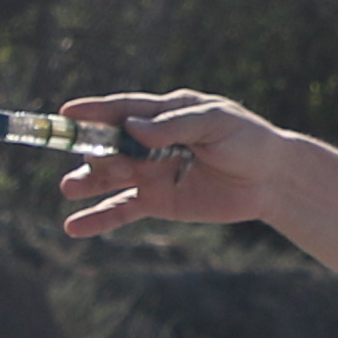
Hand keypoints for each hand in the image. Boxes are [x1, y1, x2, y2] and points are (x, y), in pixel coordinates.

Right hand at [54, 90, 287, 239]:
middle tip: (98, 161)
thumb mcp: (214, 124)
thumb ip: (173, 126)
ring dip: (87, 182)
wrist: (272, 180)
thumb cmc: (248, 141)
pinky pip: (122, 210)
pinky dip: (98, 218)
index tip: (65, 112)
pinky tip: (73, 227)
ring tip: (70, 188)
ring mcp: (152, 173)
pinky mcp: (159, 202)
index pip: (124, 110)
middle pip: (111, 145)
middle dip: (97, 152)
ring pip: (110, 177)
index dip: (94, 111)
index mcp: (166, 113)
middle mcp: (151, 142)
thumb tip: (132, 127)